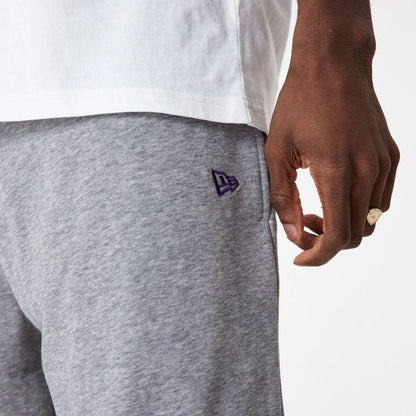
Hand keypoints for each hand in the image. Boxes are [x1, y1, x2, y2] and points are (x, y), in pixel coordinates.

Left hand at [264, 64, 399, 266]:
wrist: (333, 65)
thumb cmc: (300, 104)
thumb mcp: (277, 152)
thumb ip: (283, 197)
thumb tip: (293, 234)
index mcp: (337, 171)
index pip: (338, 237)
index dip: (318, 257)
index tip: (300, 258)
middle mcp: (368, 172)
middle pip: (357, 235)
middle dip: (327, 241)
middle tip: (302, 222)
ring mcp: (384, 164)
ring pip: (371, 220)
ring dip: (343, 225)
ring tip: (316, 206)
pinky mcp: (391, 157)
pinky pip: (380, 200)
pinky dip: (358, 209)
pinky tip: (336, 191)